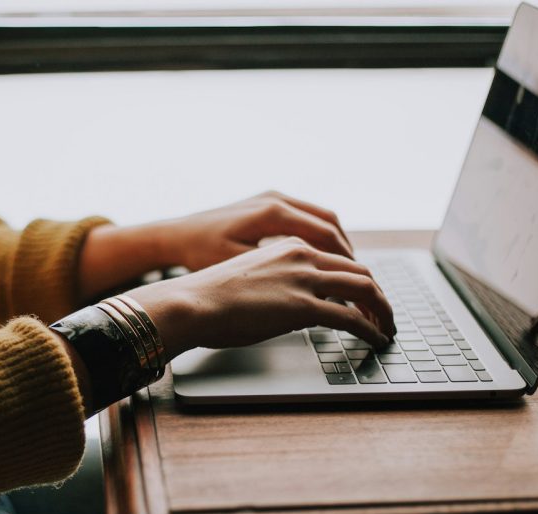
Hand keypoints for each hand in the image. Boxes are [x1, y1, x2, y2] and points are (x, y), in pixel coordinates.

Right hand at [126, 237, 393, 359]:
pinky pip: (352, 318)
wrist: (191, 302)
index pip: (337, 258)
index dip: (357, 279)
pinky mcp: (303, 306)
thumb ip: (277, 284)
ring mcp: (304, 279)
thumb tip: (290, 308)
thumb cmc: (208, 296)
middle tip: (384, 314)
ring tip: (387, 328)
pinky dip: (371, 329)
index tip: (364, 297)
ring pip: (364, 289)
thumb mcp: (249, 279)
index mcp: (288, 245)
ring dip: (382, 310)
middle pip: (359, 270)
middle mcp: (302, 255)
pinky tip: (376, 339)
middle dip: (378, 295)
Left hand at [156, 190, 353, 270]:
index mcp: (273, 213)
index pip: (326, 236)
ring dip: (337, 244)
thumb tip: (316, 292)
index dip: (347, 262)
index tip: (359, 284)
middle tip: (361, 280)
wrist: (175, 235)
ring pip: (321, 218)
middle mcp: (276, 199)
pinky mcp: (267, 202)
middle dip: (348, 254)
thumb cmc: (201, 254)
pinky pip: (306, 216)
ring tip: (347, 271)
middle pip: (330, 224)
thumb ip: (278, 276)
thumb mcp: (240, 268)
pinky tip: (322, 258)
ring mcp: (272, 198)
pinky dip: (320, 236)